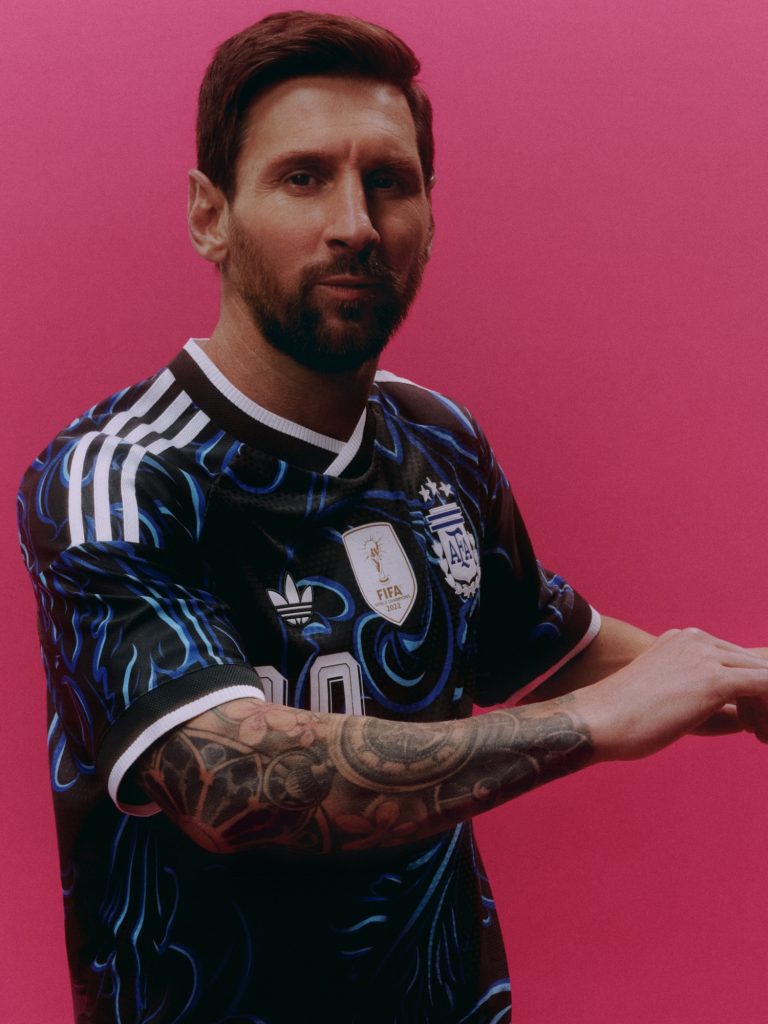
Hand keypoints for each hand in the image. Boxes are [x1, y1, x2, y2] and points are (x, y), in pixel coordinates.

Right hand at [573, 627, 767, 760]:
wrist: (600, 719)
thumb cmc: (627, 718)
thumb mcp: (669, 698)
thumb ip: (706, 700)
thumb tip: (745, 718)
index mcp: (683, 640)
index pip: (736, 660)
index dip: (751, 693)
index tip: (749, 724)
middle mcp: (696, 639)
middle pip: (754, 665)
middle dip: (763, 700)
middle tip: (760, 733)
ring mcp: (705, 655)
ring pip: (763, 676)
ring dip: (767, 708)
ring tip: (761, 736)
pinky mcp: (714, 679)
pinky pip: (765, 685)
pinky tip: (761, 734)